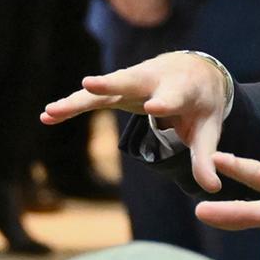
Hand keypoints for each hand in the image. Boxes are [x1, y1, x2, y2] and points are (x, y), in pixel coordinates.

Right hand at [41, 51, 229, 190]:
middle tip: (90, 84)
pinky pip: (92, 98)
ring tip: (52, 111)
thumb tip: (211, 189)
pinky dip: (72, 105)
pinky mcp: (118, 89)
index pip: (173, 96)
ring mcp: (133, 82)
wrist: (193, 70)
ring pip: (103, 89)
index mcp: (182, 89)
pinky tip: (48, 115)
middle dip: (110, 83)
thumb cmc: (201, 103)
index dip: (165, 102)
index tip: (155, 107)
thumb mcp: (208, 129)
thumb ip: (205, 157)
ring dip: (78, 99)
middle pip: (130, 80)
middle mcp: (154, 80)